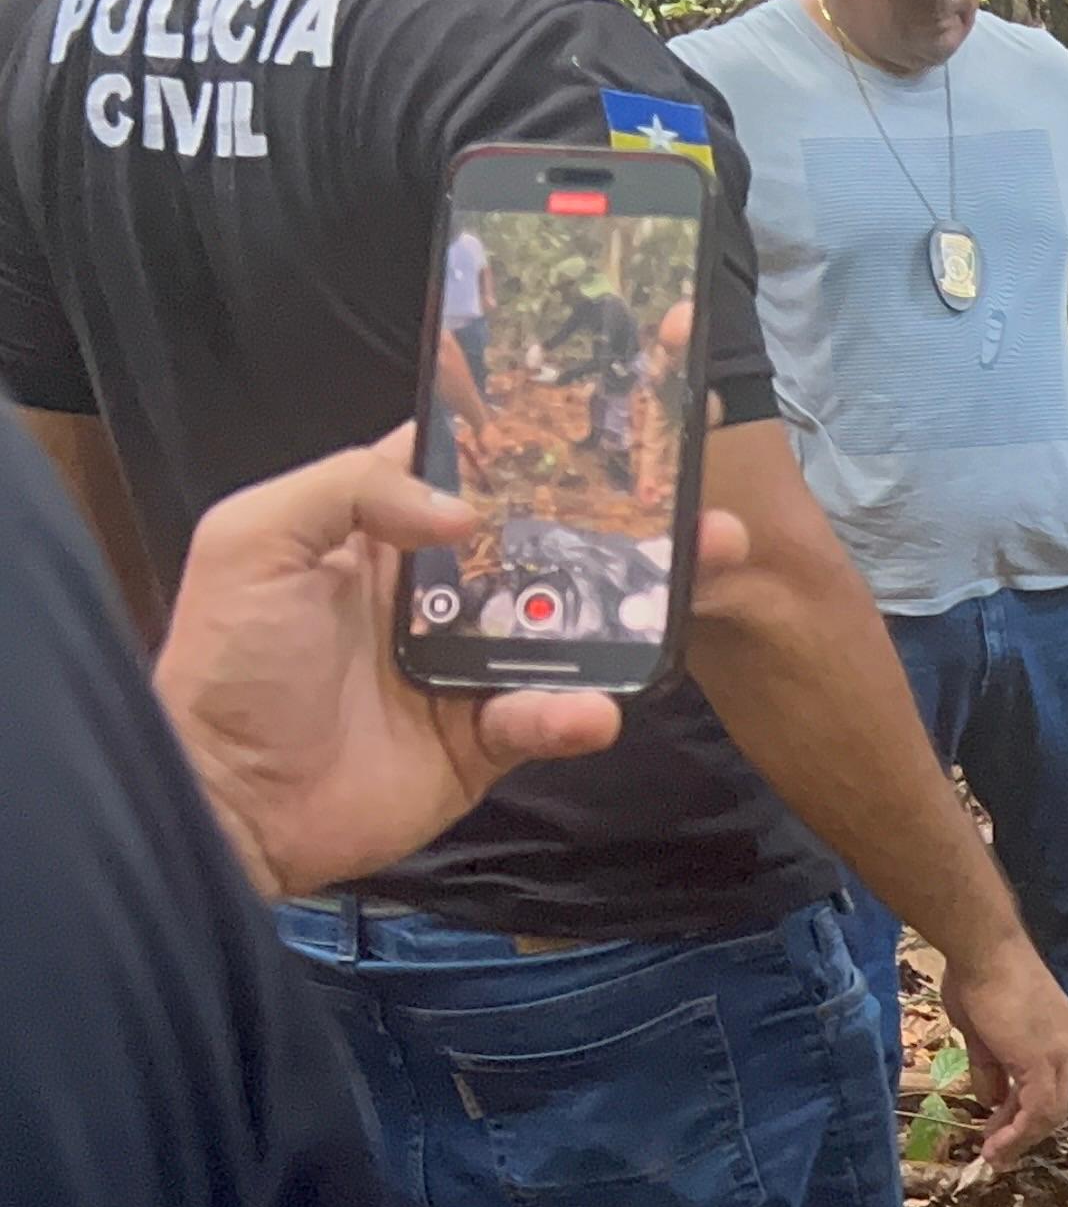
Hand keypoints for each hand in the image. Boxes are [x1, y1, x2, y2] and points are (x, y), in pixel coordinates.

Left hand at [155, 428, 728, 896]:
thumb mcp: (254, 541)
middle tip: (693, 496)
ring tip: (700, 571)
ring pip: (574, 622)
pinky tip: (587, 709)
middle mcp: (439, 590)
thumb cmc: (231, 660)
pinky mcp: (487, 739)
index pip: (471, 465)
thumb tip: (467, 509)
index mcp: (383, 530)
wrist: (228, 799)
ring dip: (640, 601)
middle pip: (547, 539)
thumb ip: (348, 490)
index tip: (610, 407)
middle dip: (624, 516)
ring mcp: (470, 666)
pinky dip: (573, 714)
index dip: (533, 434)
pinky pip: (548, 717)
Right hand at [934, 939, 1067, 1169]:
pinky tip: (997, 1144)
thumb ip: (990, 1069)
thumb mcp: (982, 1033)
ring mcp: (1061, 1053)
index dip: (1026, 1112)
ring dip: (1021, 1137)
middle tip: (996, 1150)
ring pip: (1050, 1112)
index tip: (999, 1128)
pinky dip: (1019, 1132)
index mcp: (1061, 1035)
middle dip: (1024, 1130)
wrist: (983, 949)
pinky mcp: (1043, 1061)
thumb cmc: (978, 978)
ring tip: (993, 1155)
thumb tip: (990, 1102)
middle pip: (1056, 1102)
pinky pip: (1038, 1110)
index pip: (1052, 1085)